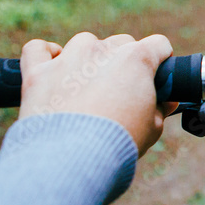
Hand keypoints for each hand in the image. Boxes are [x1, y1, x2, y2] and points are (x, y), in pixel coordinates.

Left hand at [19, 32, 176, 155]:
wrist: (71, 162)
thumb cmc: (118, 144)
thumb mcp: (153, 128)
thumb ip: (161, 108)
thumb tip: (167, 102)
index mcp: (136, 59)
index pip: (158, 45)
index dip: (160, 63)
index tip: (156, 79)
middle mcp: (102, 50)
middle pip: (121, 42)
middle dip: (124, 62)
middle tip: (121, 91)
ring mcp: (67, 58)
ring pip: (84, 43)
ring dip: (88, 58)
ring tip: (87, 86)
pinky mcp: (37, 72)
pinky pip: (38, 48)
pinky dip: (46, 54)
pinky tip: (54, 67)